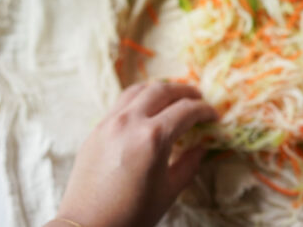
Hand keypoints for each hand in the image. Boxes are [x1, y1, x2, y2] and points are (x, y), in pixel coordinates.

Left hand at [47, 81, 216, 226]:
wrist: (88, 226)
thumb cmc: (132, 214)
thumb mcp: (169, 191)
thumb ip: (190, 163)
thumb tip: (201, 146)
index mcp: (153, 137)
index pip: (186, 110)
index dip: (205, 110)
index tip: (214, 116)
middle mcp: (130, 121)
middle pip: (163, 90)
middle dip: (185, 91)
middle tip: (198, 99)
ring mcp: (110, 122)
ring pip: (139, 90)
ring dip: (161, 89)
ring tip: (173, 97)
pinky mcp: (96, 129)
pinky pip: (122, 102)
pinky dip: (140, 98)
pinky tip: (148, 109)